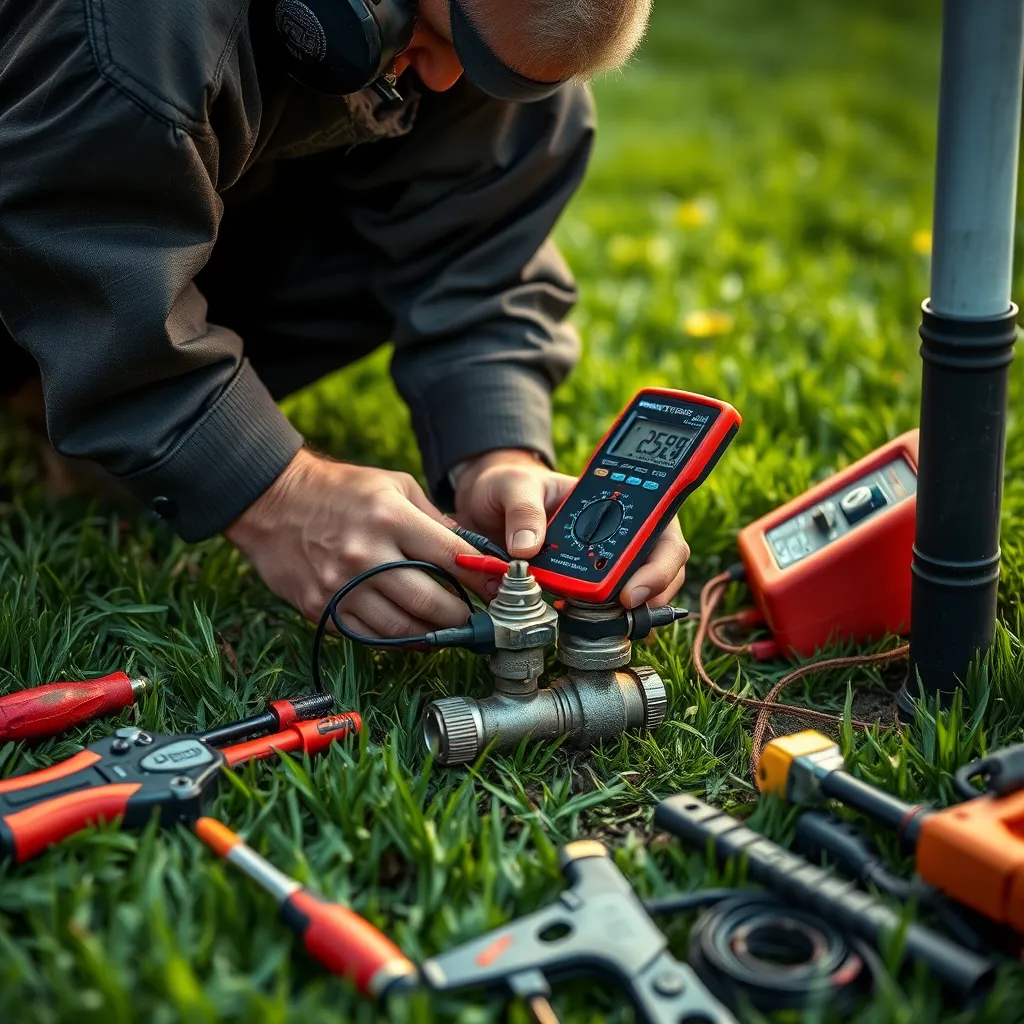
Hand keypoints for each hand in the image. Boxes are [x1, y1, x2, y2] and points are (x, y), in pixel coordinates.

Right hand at [224, 449, 483, 637]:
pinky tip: (413, 634)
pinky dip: (397, 641)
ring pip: (402, 629)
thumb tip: (473, 551)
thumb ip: (435, 519)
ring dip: (433, 634)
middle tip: (476, 618)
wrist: (272, 501)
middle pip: (431, 602)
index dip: (481, 580)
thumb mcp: (395, 486)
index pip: (451, 558)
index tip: (499, 592)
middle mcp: (366, 555)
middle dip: (462, 615)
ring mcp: (341, 586)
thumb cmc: (341, 491)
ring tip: (448, 630)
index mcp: (390, 518)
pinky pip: (369, 638)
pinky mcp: (320, 609)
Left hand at [453, 449, 689, 607]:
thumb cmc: (511, 486)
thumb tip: (528, 549)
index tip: (632, 587)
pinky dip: (603, 622)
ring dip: (630, 611)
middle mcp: (617, 532)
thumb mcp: (514, 486)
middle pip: (661, 563)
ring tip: (604, 623)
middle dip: (653, 590)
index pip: (660, 525)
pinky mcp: (581, 585)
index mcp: (613, 500)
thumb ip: (522, 510)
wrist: (488, 504)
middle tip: (624, 608)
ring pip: (642, 590)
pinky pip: (605, 608)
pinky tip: (581, 625)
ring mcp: (603, 561)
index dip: (660, 559)